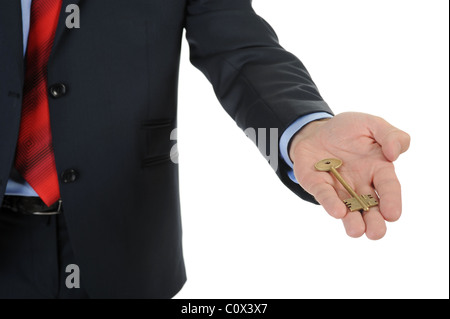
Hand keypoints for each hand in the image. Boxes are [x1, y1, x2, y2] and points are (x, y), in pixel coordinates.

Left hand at [289, 112, 410, 239]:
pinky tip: (337, 212)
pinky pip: (325, 196)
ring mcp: (339, 189)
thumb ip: (390, 135)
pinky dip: (330, 203)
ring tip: (356, 232)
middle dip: (374, 222)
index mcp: (378, 170)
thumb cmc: (347, 130)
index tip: (393, 215)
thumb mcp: (372, 124)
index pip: (389, 188)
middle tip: (376, 234)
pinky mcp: (319, 186)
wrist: (315, 130)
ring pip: (348, 209)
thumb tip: (395, 154)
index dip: (392, 201)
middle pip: (370, 207)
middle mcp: (360, 184)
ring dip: (352, 222)